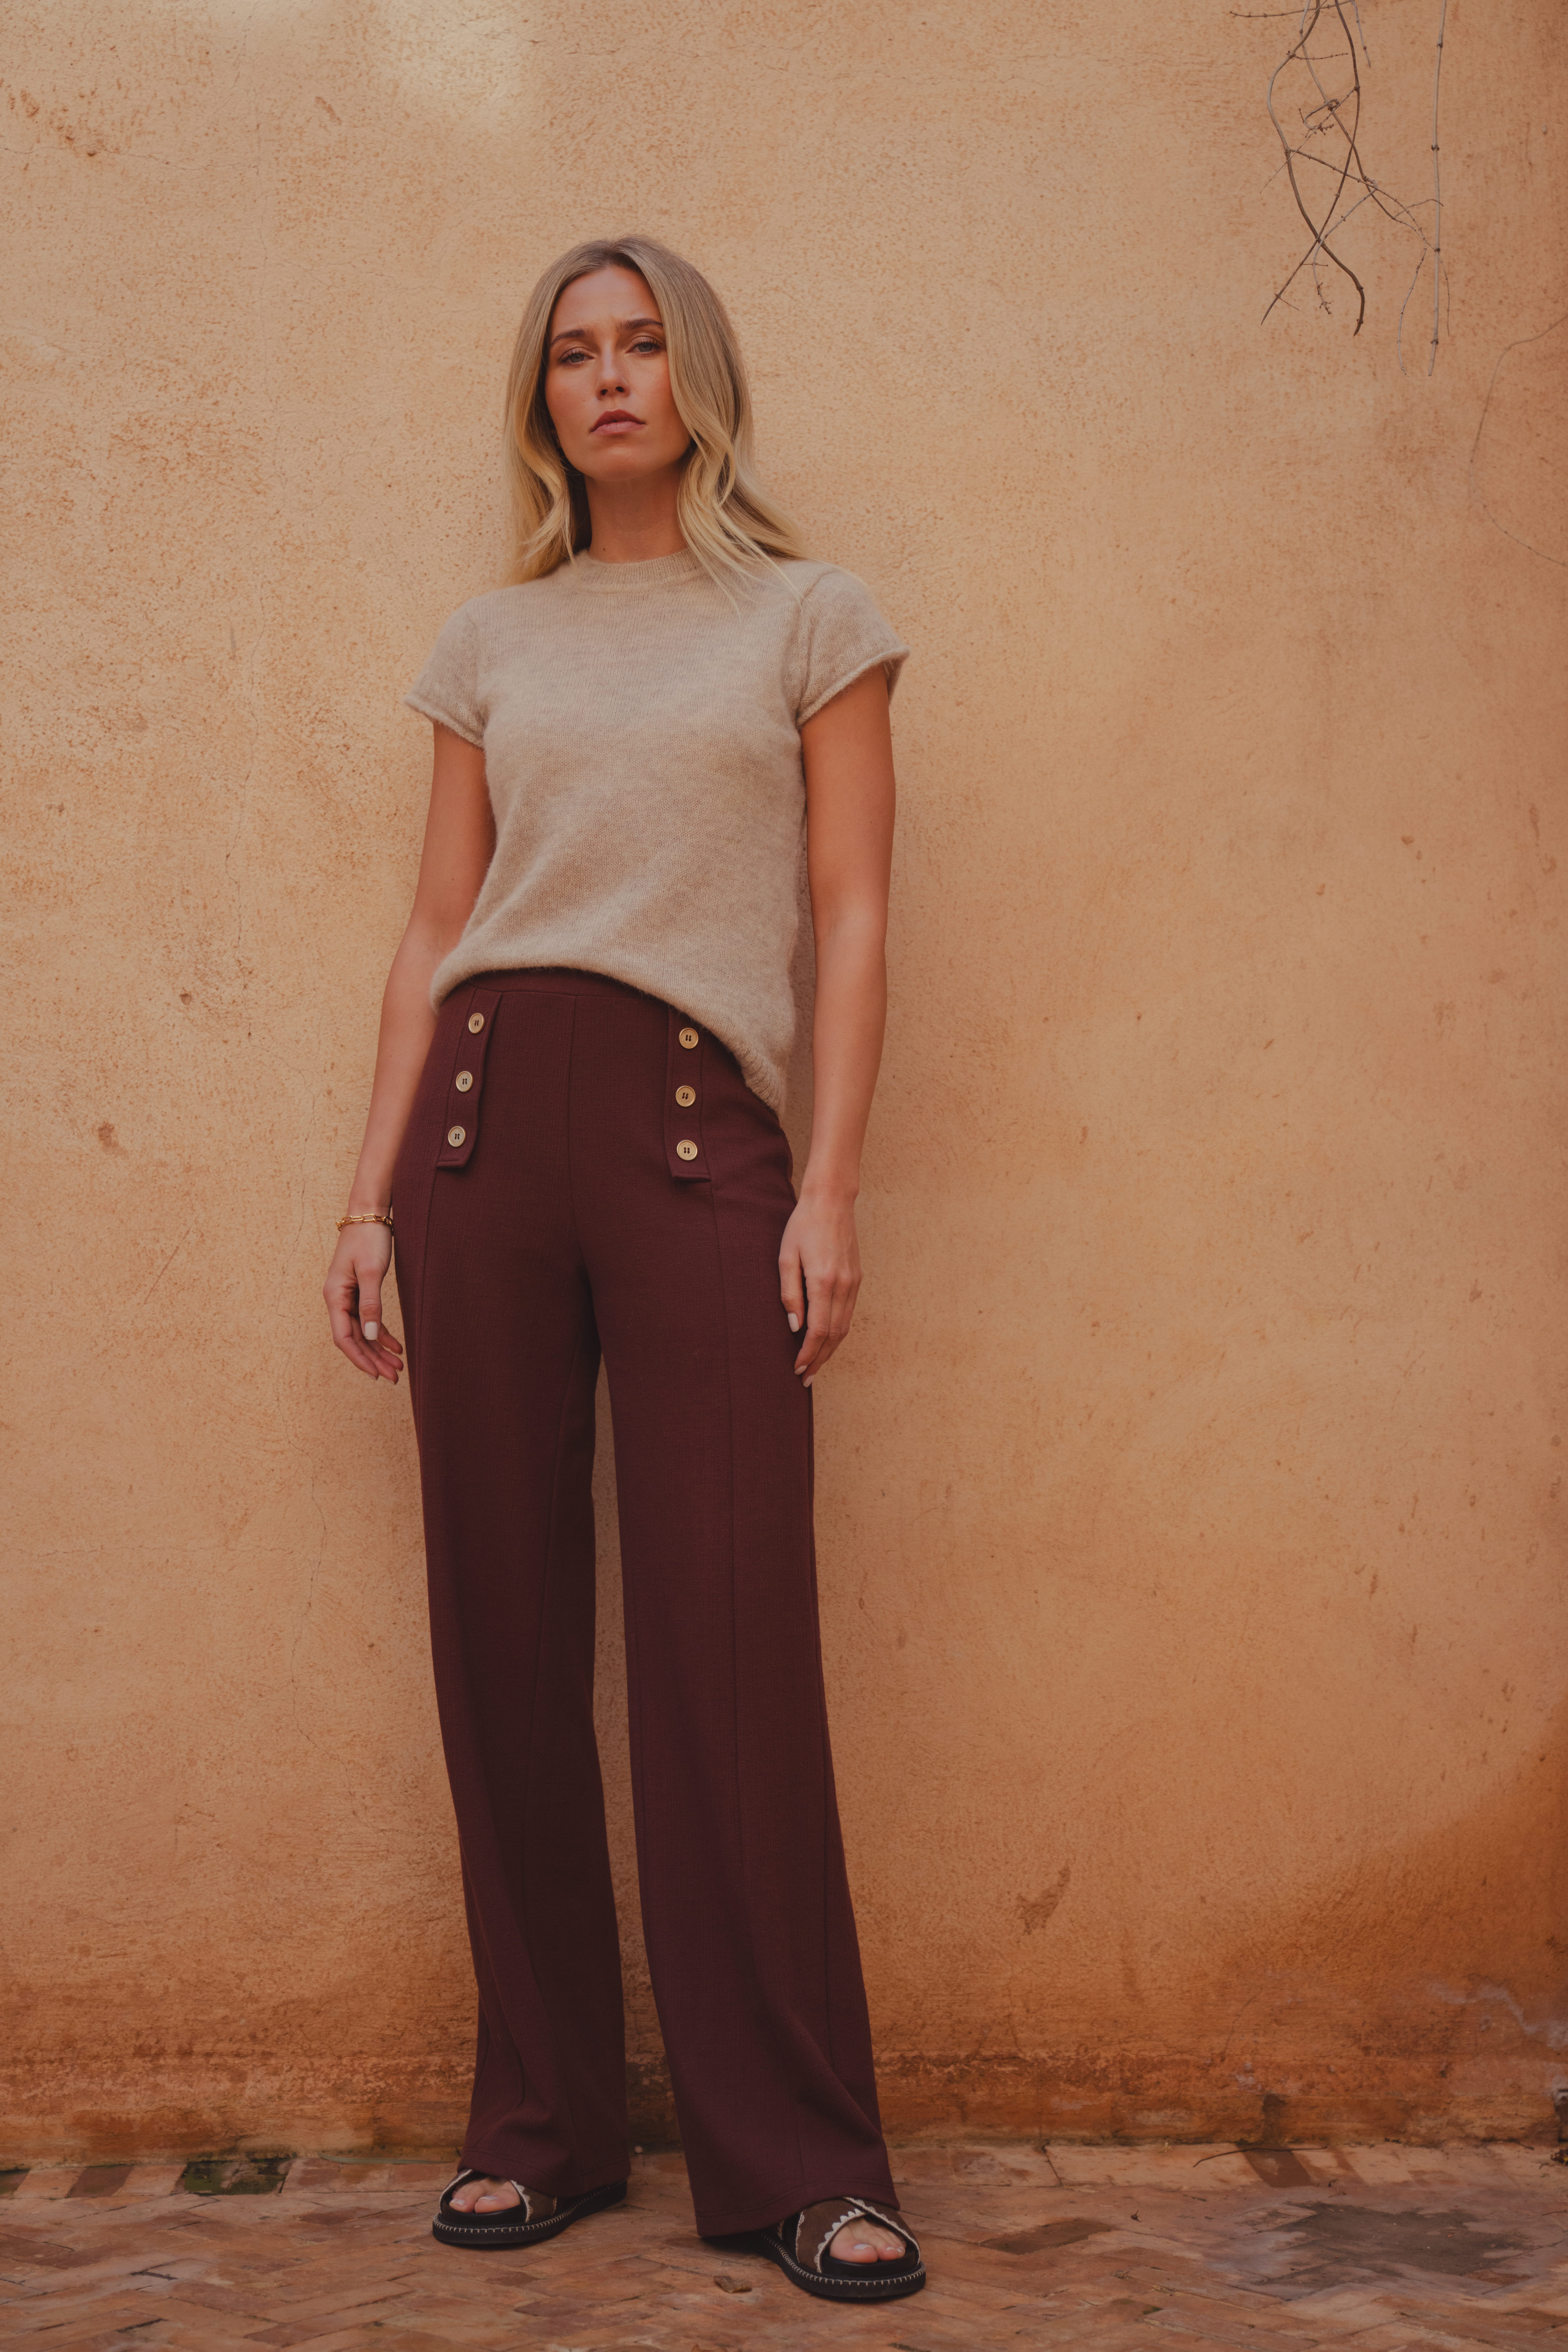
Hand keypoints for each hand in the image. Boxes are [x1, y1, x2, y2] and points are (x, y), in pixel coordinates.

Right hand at [323, 1223, 403, 1381]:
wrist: (369, 1214)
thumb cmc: (369, 1239)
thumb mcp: (372, 1272)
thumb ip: (371, 1305)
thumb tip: (372, 1337)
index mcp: (335, 1296)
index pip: (344, 1337)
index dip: (360, 1358)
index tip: (376, 1375)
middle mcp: (337, 1299)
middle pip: (355, 1338)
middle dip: (373, 1359)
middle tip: (395, 1377)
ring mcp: (348, 1296)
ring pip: (363, 1331)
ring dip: (379, 1349)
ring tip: (399, 1366)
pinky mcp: (359, 1291)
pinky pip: (369, 1319)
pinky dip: (382, 1333)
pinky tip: (397, 1346)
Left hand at [778, 1187, 861, 1386]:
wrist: (831, 1201)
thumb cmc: (802, 1226)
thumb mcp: (786, 1257)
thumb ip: (790, 1294)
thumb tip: (795, 1327)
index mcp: (824, 1281)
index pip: (818, 1330)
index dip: (808, 1354)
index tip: (797, 1370)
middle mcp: (843, 1285)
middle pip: (834, 1335)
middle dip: (820, 1359)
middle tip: (805, 1378)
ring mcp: (854, 1283)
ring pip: (844, 1327)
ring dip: (830, 1349)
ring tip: (815, 1365)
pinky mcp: (857, 1278)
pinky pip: (848, 1313)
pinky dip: (838, 1332)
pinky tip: (826, 1340)